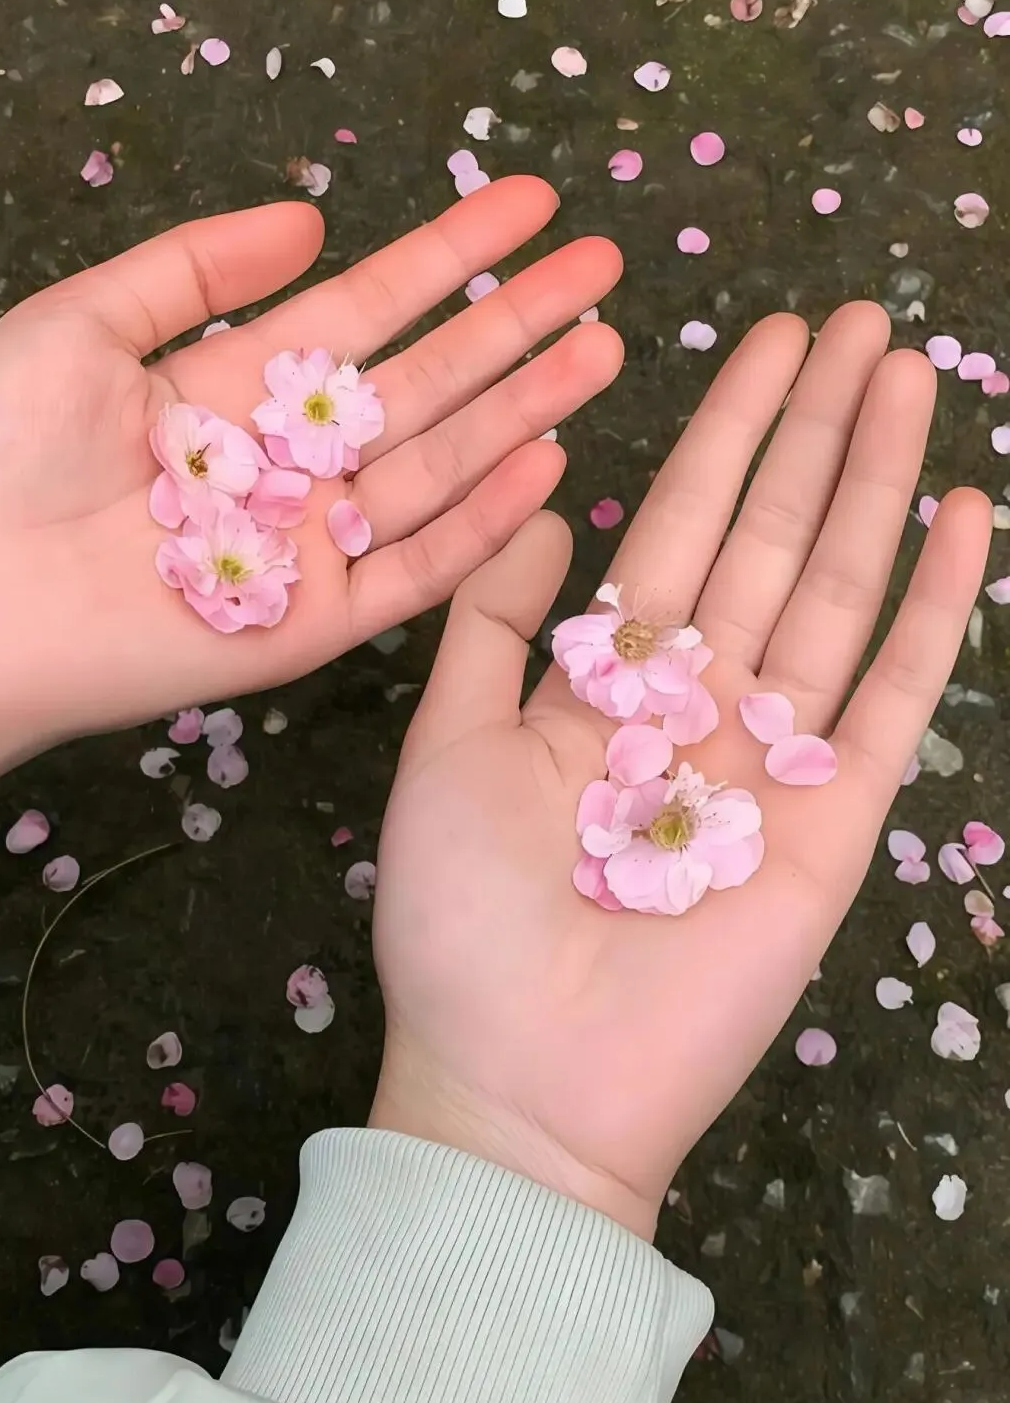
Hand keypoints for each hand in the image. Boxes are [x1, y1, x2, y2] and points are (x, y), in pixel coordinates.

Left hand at [0, 181, 621, 794]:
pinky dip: (479, 526)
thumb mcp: (79, 324)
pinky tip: (544, 464)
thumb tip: (312, 218)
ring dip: (521, 409)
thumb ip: (197, 270)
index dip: (450, 256)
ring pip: (437, 469)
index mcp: (232, 388)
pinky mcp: (304, 626)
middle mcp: (284, 462)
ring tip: (601, 345)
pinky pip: (410, 572)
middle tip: (603, 265)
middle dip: (515, 322)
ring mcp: (302, 544)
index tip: (528, 205)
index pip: (369, 310)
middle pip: (426, 383)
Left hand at [371, 305, 991, 1238]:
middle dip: (817, 427)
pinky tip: (960, 517)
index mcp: (608, 680)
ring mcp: (775, 756)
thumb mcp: (445, 748)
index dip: (727, 430)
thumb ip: (488, 627)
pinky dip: (930, 608)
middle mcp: (700, 702)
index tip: (769, 340)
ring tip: (911, 376)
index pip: (682, 523)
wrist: (517, 1081)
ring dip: (875, 481)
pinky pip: (892, 696)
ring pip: (836, 588)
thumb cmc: (460, 925)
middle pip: (772, 535)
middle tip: (864, 320)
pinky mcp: (834, 821)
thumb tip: (538, 513)